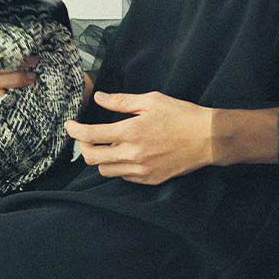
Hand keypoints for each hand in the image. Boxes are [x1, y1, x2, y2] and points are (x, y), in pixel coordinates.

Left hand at [64, 89, 213, 184]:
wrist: (208, 139)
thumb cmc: (181, 115)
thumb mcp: (151, 101)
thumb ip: (121, 102)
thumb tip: (99, 98)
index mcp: (131, 132)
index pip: (91, 135)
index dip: (75, 131)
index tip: (69, 125)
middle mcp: (132, 155)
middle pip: (92, 158)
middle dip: (83, 147)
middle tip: (85, 137)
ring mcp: (141, 170)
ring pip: (106, 171)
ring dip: (100, 159)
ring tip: (106, 146)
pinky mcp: (150, 180)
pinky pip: (123, 177)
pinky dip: (118, 167)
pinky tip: (124, 155)